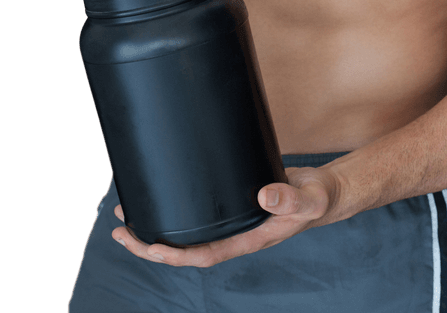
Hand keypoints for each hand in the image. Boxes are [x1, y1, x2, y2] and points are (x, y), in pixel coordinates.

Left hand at [111, 166, 343, 267]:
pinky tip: (160, 197)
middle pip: (186, 250)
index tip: (149, 248)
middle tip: (121, 232)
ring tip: (125, 217)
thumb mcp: (309, 198)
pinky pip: (197, 214)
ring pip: (187, 233)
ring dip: (155, 230)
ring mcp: (231, 222)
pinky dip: (175, 210)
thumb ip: (290, 198)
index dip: (175, 255)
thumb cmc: (319, 199)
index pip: (205, 255)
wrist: (325, 191)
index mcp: (249, 240)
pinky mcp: (231, 205)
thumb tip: (263, 196)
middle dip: (150, 246)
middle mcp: (235, 234)